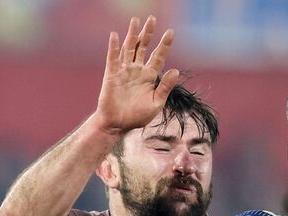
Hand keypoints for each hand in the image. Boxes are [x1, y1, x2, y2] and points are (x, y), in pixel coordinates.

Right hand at [94, 16, 178, 134]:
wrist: (118, 125)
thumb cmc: (137, 116)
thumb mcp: (156, 103)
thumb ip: (165, 87)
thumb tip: (176, 71)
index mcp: (149, 77)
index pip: (158, 57)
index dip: (164, 45)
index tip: (171, 32)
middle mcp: (137, 70)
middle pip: (143, 47)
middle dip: (148, 33)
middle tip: (153, 18)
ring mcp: (124, 71)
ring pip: (129, 48)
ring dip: (132, 34)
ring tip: (136, 20)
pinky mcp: (112, 75)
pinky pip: (113, 59)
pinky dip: (114, 47)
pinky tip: (116, 35)